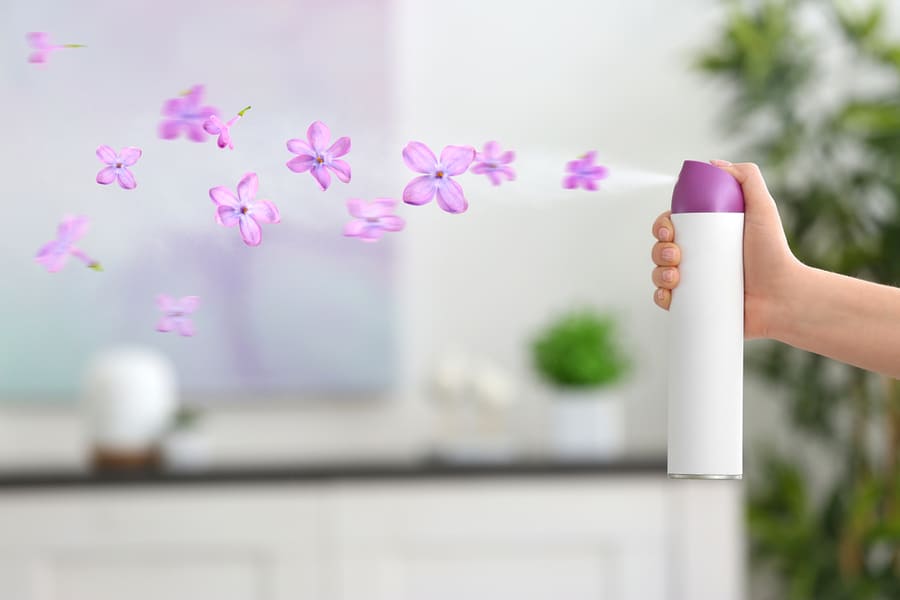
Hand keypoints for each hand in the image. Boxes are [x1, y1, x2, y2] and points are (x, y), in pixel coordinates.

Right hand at [651, 161, 801, 338]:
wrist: (781, 296)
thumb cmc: (774, 253)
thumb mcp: (762, 208)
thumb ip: (746, 177)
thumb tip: (713, 163)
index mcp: (705, 234)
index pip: (672, 225)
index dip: (662, 226)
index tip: (668, 230)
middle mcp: (697, 257)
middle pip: (661, 248)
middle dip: (658, 250)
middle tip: (675, 255)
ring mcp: (694, 282)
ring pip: (659, 274)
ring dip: (657, 273)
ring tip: (675, 277)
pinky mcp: (693, 305)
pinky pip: (665, 301)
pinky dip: (660, 297)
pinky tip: (669, 295)